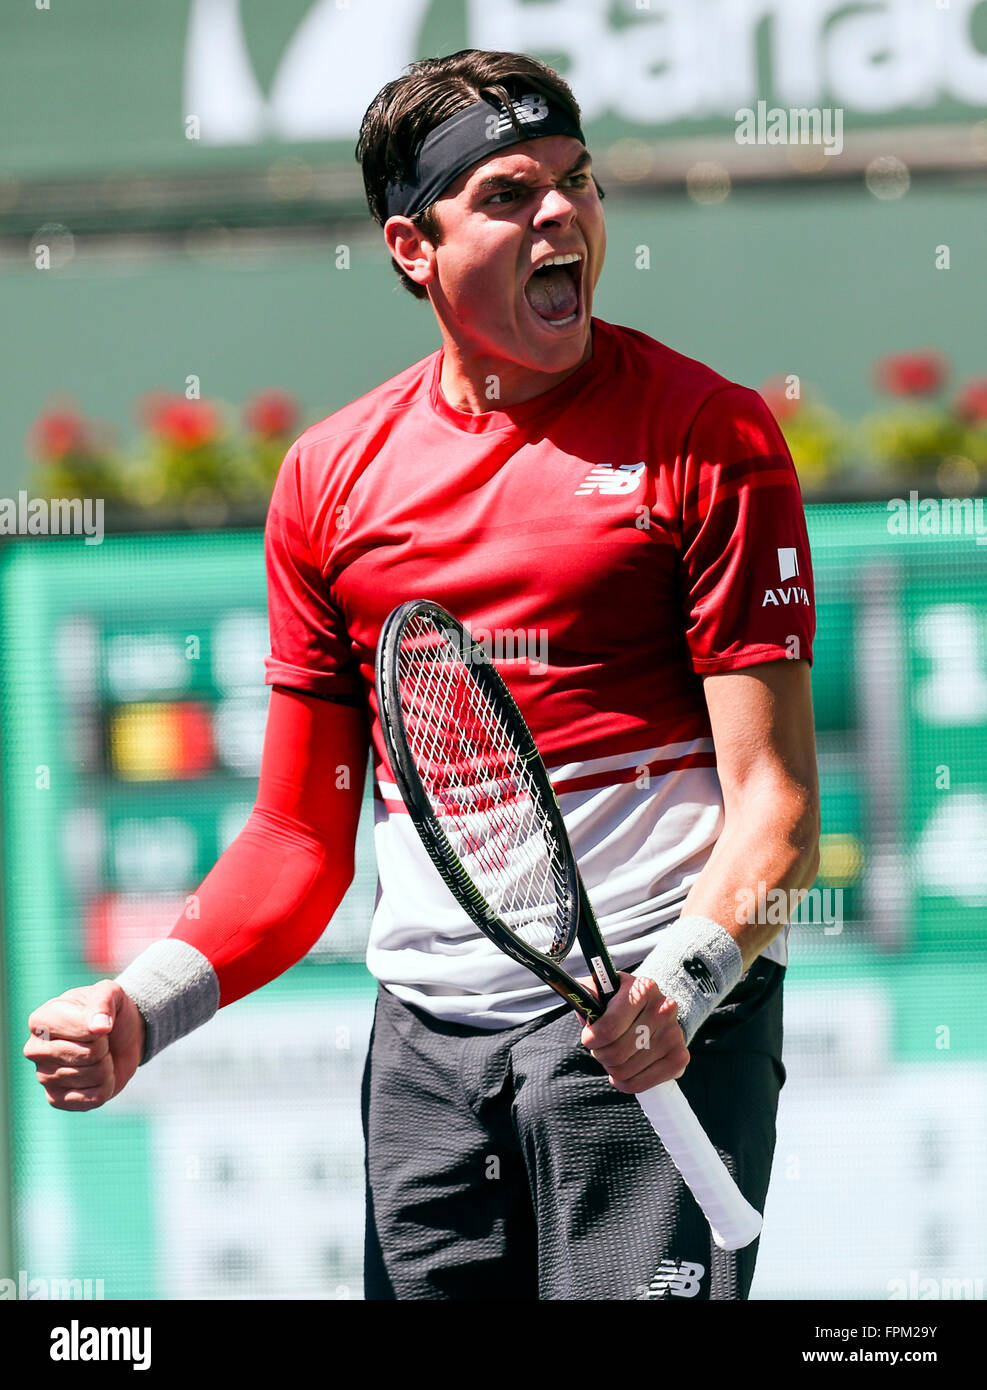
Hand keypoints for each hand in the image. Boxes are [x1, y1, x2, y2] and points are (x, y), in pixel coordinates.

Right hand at [23, 981, 145, 1110]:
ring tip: (98, 1055)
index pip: (79, 1028)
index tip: (97, 1021)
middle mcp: (35, 1050)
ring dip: (107, 1065)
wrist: (118, 1037)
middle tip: (100, 1040)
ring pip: (94, 1075)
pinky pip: (93, 1097)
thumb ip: (103, 1002)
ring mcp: (44, 1077)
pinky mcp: (56, 1099)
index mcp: (41, 1020)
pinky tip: (97, 1075)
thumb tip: (99, 1028)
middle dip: (105, 1046)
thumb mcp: (110, 993)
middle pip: (88, 1054)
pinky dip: (105, 1085)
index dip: (99, 1025)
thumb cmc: (108, 1012)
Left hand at [579, 971, 688, 1093]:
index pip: (609, 1028)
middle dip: (601, 1055)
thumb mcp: (603, 989)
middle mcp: (664, 1009)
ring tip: (614, 1057)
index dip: (592, 1039)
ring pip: (626, 1071)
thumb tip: (575, 997)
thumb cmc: (620, 1003)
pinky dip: (626, 1083)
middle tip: (602, 1048)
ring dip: (612, 1069)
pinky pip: (641, 1084)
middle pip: (616, 1054)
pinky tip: (625, 1072)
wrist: (655, 1011)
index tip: (589, 1038)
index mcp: (643, 988)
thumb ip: (586, 991)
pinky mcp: (680, 1057)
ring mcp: (674, 1034)